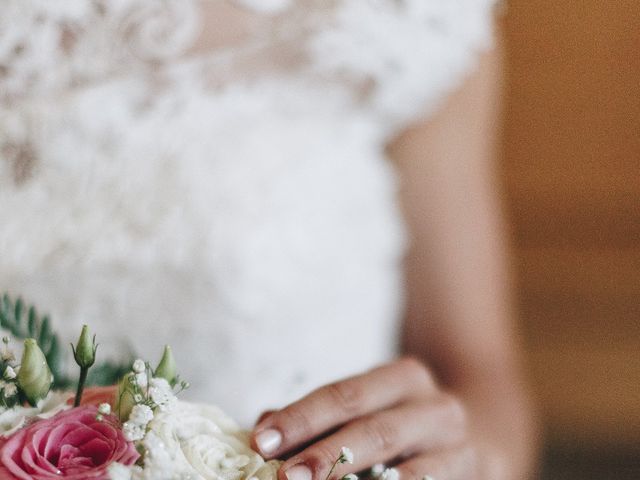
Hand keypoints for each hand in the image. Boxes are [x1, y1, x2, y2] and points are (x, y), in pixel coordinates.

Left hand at [251, 357, 478, 479]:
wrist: (481, 437)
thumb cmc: (404, 424)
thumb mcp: (369, 410)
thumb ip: (319, 419)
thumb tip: (262, 427)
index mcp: (402, 379)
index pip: (345, 393)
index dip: (302, 416)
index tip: (262, 439)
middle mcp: (433, 405)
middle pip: (373, 428)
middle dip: (326, 453)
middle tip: (284, 475)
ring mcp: (457, 445)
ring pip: (406, 469)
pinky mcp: (473, 474)